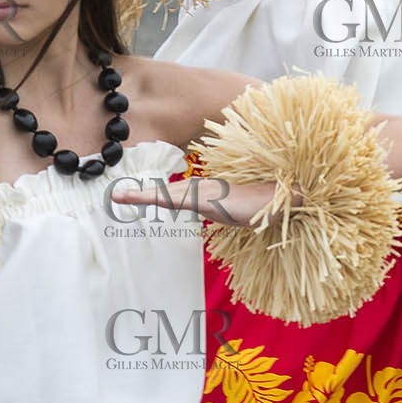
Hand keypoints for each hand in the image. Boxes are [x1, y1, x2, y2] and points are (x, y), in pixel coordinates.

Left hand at [110, 175, 299, 225]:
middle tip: (114, 195)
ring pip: (168, 195)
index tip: (127, 197)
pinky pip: (181, 201)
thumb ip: (225, 210)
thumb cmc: (265, 203)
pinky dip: (161, 199)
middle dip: (139, 195)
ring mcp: (206, 193)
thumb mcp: (239, 211)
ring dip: (143, 196)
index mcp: (207, 192)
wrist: (287, 195)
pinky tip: (149, 200)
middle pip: (165, 193)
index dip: (150, 194)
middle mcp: (203, 189)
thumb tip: (220, 213)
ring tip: (119, 196)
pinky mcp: (212, 200)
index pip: (173, 193)